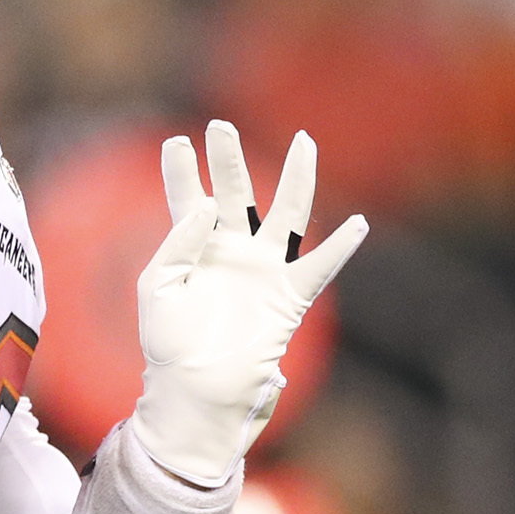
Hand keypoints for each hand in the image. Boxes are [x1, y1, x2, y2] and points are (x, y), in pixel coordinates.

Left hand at [130, 121, 367, 487]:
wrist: (195, 388)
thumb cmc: (169, 342)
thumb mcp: (157, 285)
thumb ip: (178, 241)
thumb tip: (209, 208)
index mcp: (195, 248)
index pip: (187, 199)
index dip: (181, 171)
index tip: (176, 141)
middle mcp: (232, 251)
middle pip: (236, 193)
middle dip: (230, 160)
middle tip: (221, 125)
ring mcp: (262, 270)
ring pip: (286, 215)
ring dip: (296, 179)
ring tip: (304, 141)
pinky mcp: (286, 296)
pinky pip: (319, 267)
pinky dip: (340, 248)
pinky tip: (357, 224)